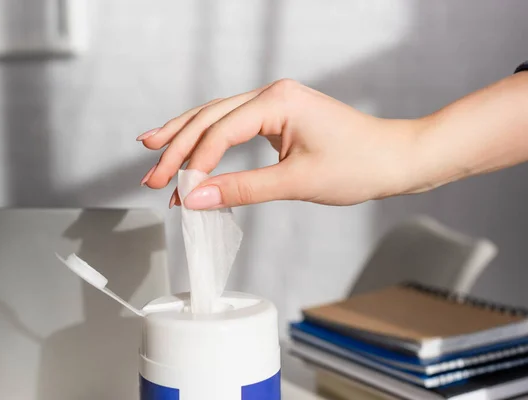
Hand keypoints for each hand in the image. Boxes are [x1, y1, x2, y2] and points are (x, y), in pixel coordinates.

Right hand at [138, 79, 422, 208]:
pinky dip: (209, 140)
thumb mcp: (296, 182)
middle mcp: (271, 94)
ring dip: (185, 137)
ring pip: (216, 117)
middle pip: (208, 118)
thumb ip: (242, 189)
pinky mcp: (277, 117)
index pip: (219, 132)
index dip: (194, 165)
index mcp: (277, 101)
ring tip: (151, 149)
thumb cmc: (360, 164)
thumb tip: (198, 198)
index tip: (179, 194)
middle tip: (150, 176)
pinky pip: (233, 125)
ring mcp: (274, 103)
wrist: (395, 158)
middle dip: (177, 148)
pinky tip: (190, 147)